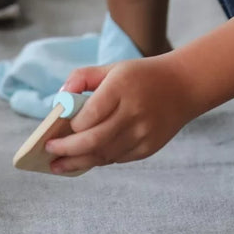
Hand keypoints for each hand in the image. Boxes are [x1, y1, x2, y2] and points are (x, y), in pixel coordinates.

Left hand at [43, 53, 201, 174]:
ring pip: (104, 154)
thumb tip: (59, 99)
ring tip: (59, 165)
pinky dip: (98, 160)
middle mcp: (133, 112)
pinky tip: (83, 161)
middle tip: (49, 153)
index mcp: (122, 87)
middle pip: (94, 139)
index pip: (90, 114)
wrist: (184, 86)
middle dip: (67, 150)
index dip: (71, 126)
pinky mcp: (149, 147)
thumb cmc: (140, 76)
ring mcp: (143, 132)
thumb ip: (83, 77)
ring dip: (78, 162)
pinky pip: (118, 159)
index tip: (56, 130)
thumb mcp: (112, 68)